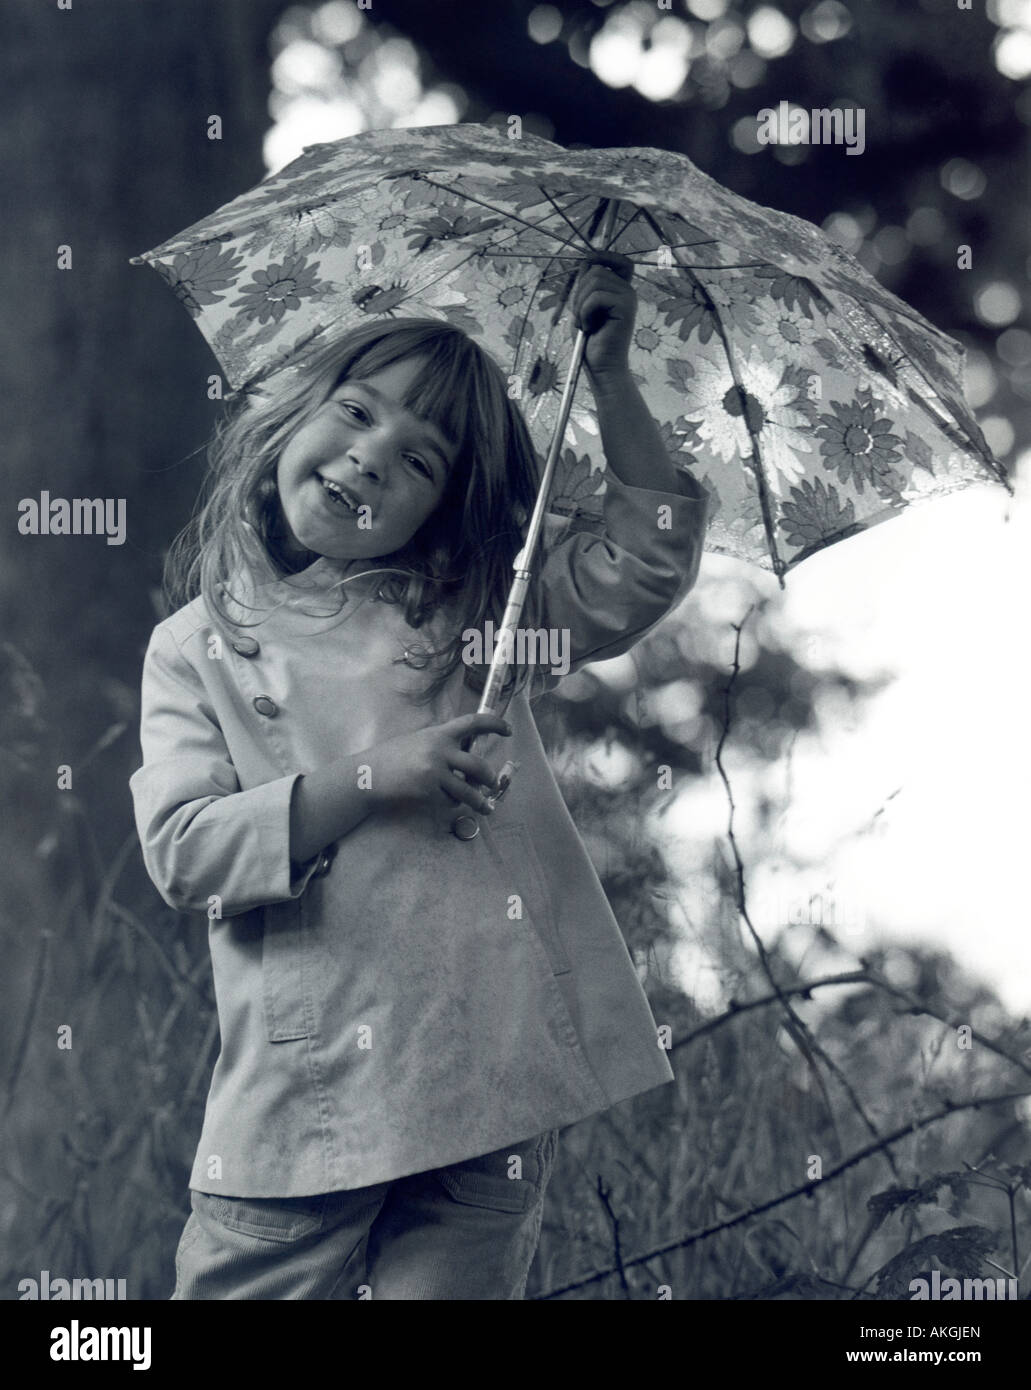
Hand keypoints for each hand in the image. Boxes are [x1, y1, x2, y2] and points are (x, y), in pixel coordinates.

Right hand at [365, 712, 511, 817]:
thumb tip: (465, 755)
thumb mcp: (419, 740)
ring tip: (487, 808)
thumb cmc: (392, 756)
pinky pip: (449, 801)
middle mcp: (440, 751)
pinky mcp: (428, 792)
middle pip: (478, 765)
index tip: (507, 729)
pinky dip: (452, 804)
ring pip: (468, 790)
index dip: (494, 724)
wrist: (368, 774)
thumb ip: (441, 744)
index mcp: (439, 733)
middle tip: (492, 783)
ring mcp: (435, 772)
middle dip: (489, 777)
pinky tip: (447, 803)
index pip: (473, 723)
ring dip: (480, 801)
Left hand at [572, 251, 635, 383]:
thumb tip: (584, 263)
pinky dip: (584, 312)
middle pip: (597, 270)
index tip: (587, 263)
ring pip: (595, 281)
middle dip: (579, 291)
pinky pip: (596, 297)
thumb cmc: (590, 341)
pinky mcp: (625, 308)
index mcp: (620, 290)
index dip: (603, 255)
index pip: (619, 260)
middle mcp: (628, 291)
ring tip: (584, 323)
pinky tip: (589, 327)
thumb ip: (585, 286)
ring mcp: (629, 298)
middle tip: (579, 315)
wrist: (601, 367)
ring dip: (580, 303)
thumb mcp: (583, 307)